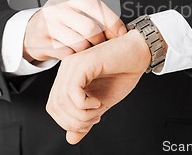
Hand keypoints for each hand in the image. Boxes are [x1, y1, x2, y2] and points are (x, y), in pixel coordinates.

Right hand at [23, 0, 125, 61]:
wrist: (32, 30)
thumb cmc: (62, 20)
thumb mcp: (76, 9)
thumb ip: (95, 15)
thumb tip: (120, 30)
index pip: (95, 5)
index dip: (111, 20)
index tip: (120, 32)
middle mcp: (56, 8)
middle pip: (90, 28)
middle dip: (99, 40)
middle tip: (100, 43)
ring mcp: (47, 25)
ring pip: (79, 44)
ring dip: (86, 50)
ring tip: (84, 47)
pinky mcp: (41, 43)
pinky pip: (67, 54)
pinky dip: (73, 56)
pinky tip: (71, 51)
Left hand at [46, 30, 150, 144]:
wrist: (139, 52)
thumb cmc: (123, 72)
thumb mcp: (101, 102)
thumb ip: (85, 118)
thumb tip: (71, 138)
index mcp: (67, 77)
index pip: (53, 107)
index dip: (68, 122)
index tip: (90, 121)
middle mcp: (66, 70)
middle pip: (54, 106)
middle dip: (74, 121)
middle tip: (95, 118)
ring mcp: (72, 65)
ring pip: (62, 100)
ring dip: (81, 114)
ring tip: (98, 109)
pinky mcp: (82, 63)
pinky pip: (72, 91)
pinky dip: (84, 104)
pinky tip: (98, 101)